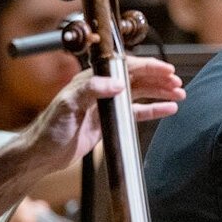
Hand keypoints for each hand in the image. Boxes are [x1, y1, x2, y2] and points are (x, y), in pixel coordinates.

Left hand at [20, 61, 184, 174]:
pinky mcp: (109, 121)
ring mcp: (106, 105)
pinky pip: (136, 112)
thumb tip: (117, 83)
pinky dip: (153, 110)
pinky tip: (167, 109)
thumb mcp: (67, 105)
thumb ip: (91, 90)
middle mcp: (101, 89)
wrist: (43, 153)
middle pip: (137, 79)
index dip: (148, 68)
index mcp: (91, 80)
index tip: (166, 71)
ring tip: (179, 94)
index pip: (126, 68)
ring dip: (160, 93)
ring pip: (140, 94)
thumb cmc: (49, 129)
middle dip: (159, 79)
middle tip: (178, 83)